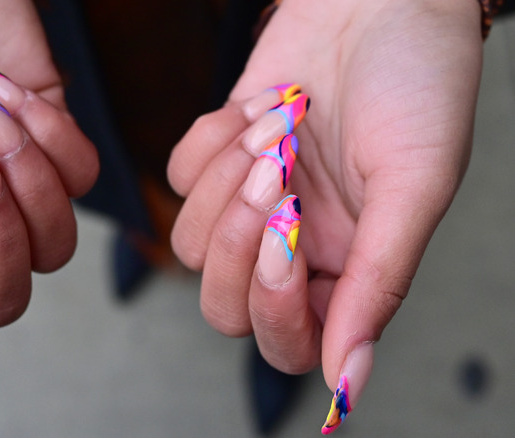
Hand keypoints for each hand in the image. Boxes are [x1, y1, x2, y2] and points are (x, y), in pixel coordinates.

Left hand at [168, 0, 480, 428]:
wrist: (378, 1)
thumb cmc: (416, 85)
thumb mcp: (414, 187)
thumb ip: (379, 285)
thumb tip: (349, 382)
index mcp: (346, 270)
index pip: (288, 342)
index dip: (274, 305)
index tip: (289, 232)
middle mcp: (293, 248)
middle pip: (222, 304)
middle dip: (236, 240)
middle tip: (280, 172)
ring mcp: (249, 205)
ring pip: (190, 241)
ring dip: (227, 177)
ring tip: (282, 123)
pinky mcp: (217, 160)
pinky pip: (178, 176)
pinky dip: (213, 138)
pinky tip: (262, 105)